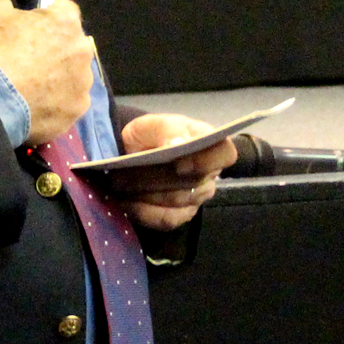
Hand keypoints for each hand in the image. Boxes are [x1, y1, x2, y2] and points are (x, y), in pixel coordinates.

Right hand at [0, 0, 93, 147]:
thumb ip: (6, 2)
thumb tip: (9, 2)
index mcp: (66, 21)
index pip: (64, 9)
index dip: (47, 16)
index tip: (32, 27)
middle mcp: (83, 50)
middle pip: (73, 45)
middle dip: (57, 49)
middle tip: (30, 60)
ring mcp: (83, 82)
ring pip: (74, 75)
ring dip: (60, 77)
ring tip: (33, 87)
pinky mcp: (77, 110)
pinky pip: (70, 102)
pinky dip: (57, 103)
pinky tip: (37, 105)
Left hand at [100, 113, 236, 231]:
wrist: (133, 154)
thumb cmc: (149, 136)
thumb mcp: (153, 124)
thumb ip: (168, 129)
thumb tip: (179, 143)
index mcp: (209, 143)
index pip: (225, 154)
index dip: (206, 161)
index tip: (179, 163)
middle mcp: (210, 173)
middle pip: (194, 182)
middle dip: (157, 178)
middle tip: (124, 173)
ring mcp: (198, 196)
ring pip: (178, 200)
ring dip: (146, 193)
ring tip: (118, 185)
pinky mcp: (182, 215)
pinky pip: (167, 219)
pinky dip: (144, 212)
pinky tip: (126, 202)